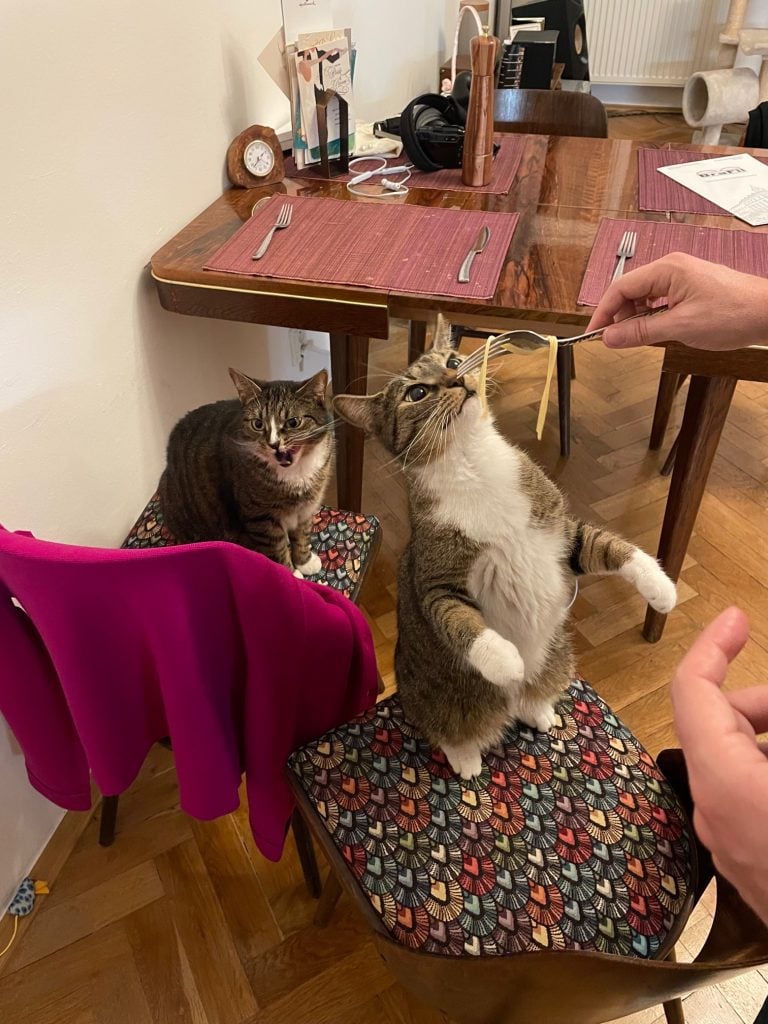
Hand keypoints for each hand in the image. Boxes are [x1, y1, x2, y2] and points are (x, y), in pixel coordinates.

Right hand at [586, 253, 767, 350]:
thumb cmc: (734, 313)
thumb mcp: (680, 328)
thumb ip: (641, 332)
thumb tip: (611, 337)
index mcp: (667, 270)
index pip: (621, 288)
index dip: (604, 312)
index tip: (594, 333)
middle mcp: (672, 268)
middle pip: (630, 291)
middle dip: (620, 316)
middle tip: (616, 340)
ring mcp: (682, 277)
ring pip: (644, 297)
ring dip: (636, 318)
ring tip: (639, 338)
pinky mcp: (690, 287)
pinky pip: (660, 300)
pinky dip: (651, 317)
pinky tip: (655, 330)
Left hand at [671, 607, 767, 924]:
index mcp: (723, 780)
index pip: (691, 691)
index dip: (712, 646)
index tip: (737, 618)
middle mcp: (714, 811)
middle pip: (723, 724)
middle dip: (766, 701)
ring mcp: (731, 843)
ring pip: (743, 762)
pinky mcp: (751, 863)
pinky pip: (754, 797)